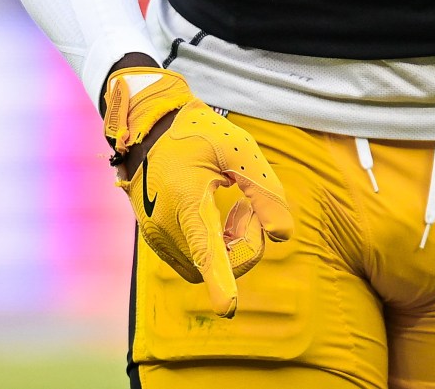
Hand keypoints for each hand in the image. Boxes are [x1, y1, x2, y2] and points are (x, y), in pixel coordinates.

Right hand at [102, 68, 293, 316]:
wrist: (151, 126)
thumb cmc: (199, 133)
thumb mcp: (239, 149)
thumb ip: (264, 192)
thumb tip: (283, 236)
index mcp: (187, 201)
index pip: (207, 247)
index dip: (220, 280)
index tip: (229, 308)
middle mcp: (166, 225)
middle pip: (215, 262)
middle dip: (243, 245)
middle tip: (249, 209)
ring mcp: (156, 235)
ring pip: (202, 266)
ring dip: (228, 247)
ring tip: (233, 209)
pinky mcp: (154, 238)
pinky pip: (190, 260)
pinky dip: (211, 247)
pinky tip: (216, 216)